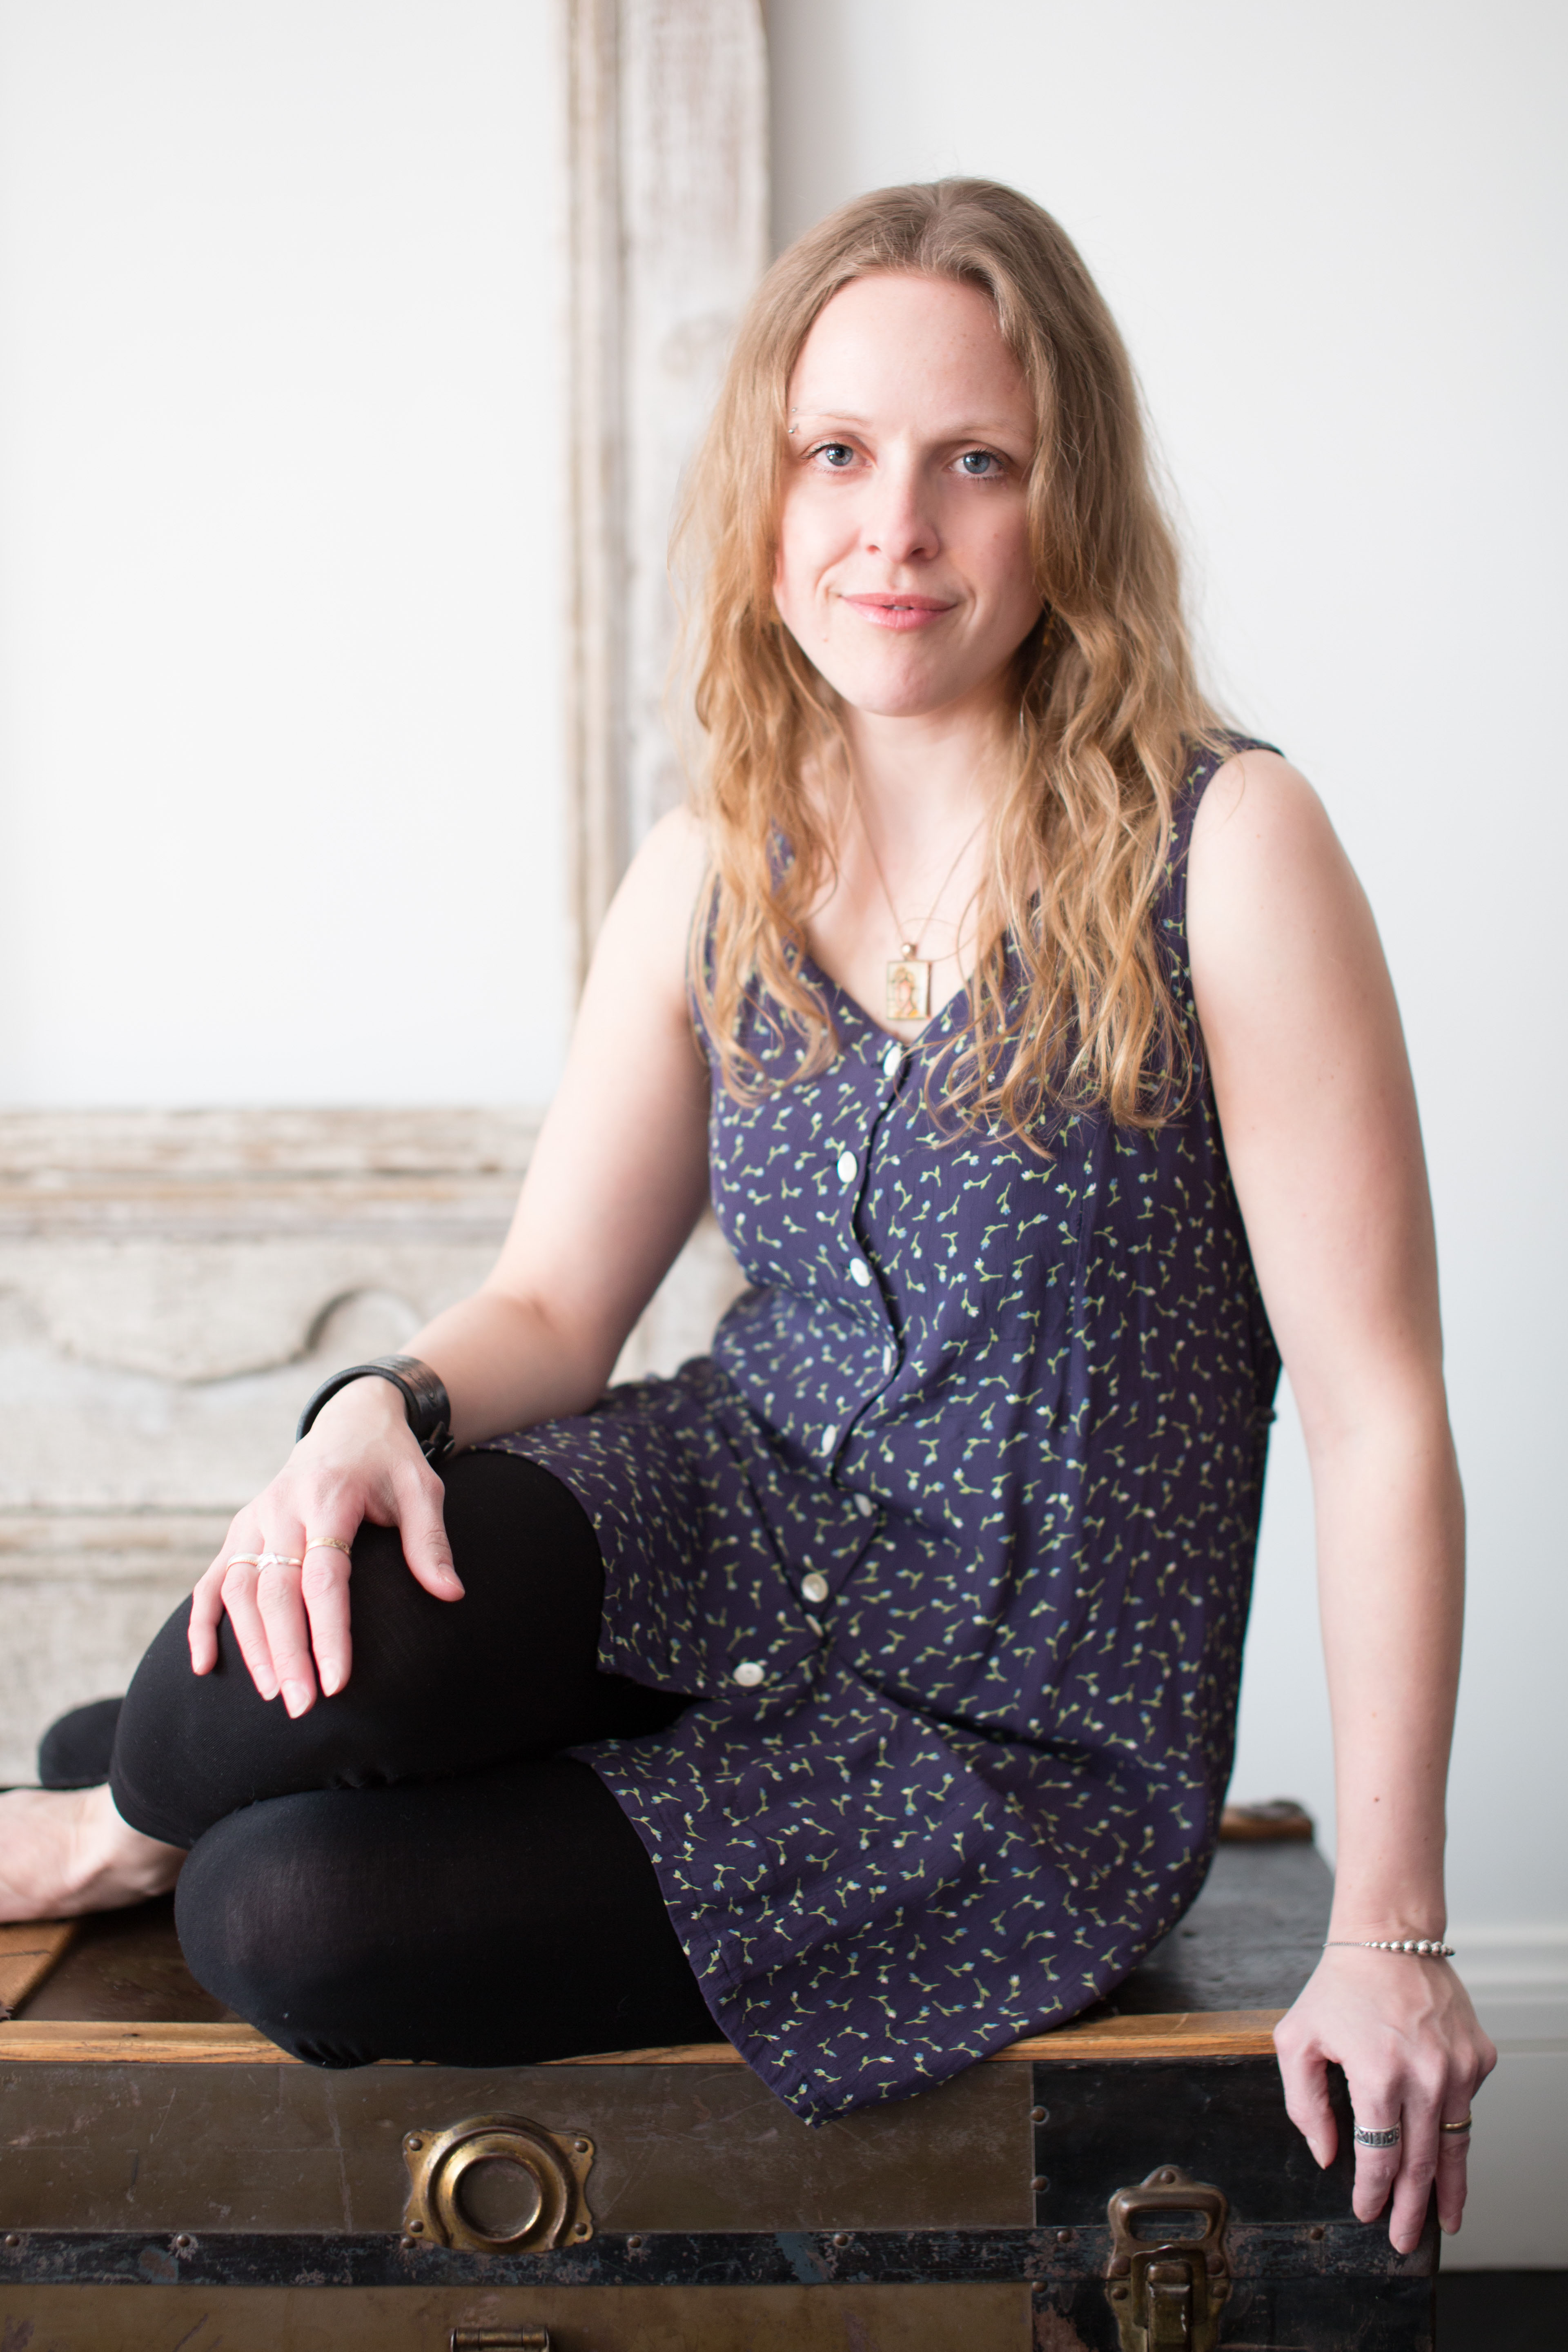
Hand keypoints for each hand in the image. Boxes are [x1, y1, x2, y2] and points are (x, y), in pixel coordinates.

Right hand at [187, 1377, 464, 1714]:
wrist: (350, 1421)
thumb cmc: (390, 1462)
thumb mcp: (422, 1488)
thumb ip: (431, 1542)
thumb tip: (451, 1594)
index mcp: (329, 1497)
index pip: (324, 1576)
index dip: (328, 1632)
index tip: (337, 1682)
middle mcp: (282, 1508)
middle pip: (276, 1590)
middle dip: (287, 1653)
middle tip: (302, 1706)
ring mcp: (255, 1518)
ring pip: (239, 1589)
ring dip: (251, 1645)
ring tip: (273, 1695)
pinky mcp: (240, 1529)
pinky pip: (212, 1578)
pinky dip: (202, 1622)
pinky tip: (203, 1666)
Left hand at [1274, 1946, 1495, 2250]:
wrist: (1390, 1937)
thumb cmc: (1339, 1988)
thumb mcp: (1297, 2040)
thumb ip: (1305, 2104)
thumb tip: (1326, 2156)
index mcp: (1378, 2074)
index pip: (1380, 2156)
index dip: (1373, 2192)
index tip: (1367, 2214)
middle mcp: (1426, 2076)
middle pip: (1421, 2162)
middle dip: (1412, 2208)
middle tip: (1405, 2240)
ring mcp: (1459, 2068)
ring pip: (1455, 2145)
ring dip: (1450, 2188)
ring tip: (1447, 2220)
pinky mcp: (1479, 2057)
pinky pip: (1467, 2106)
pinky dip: (1454, 2129)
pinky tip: (1443, 2146)